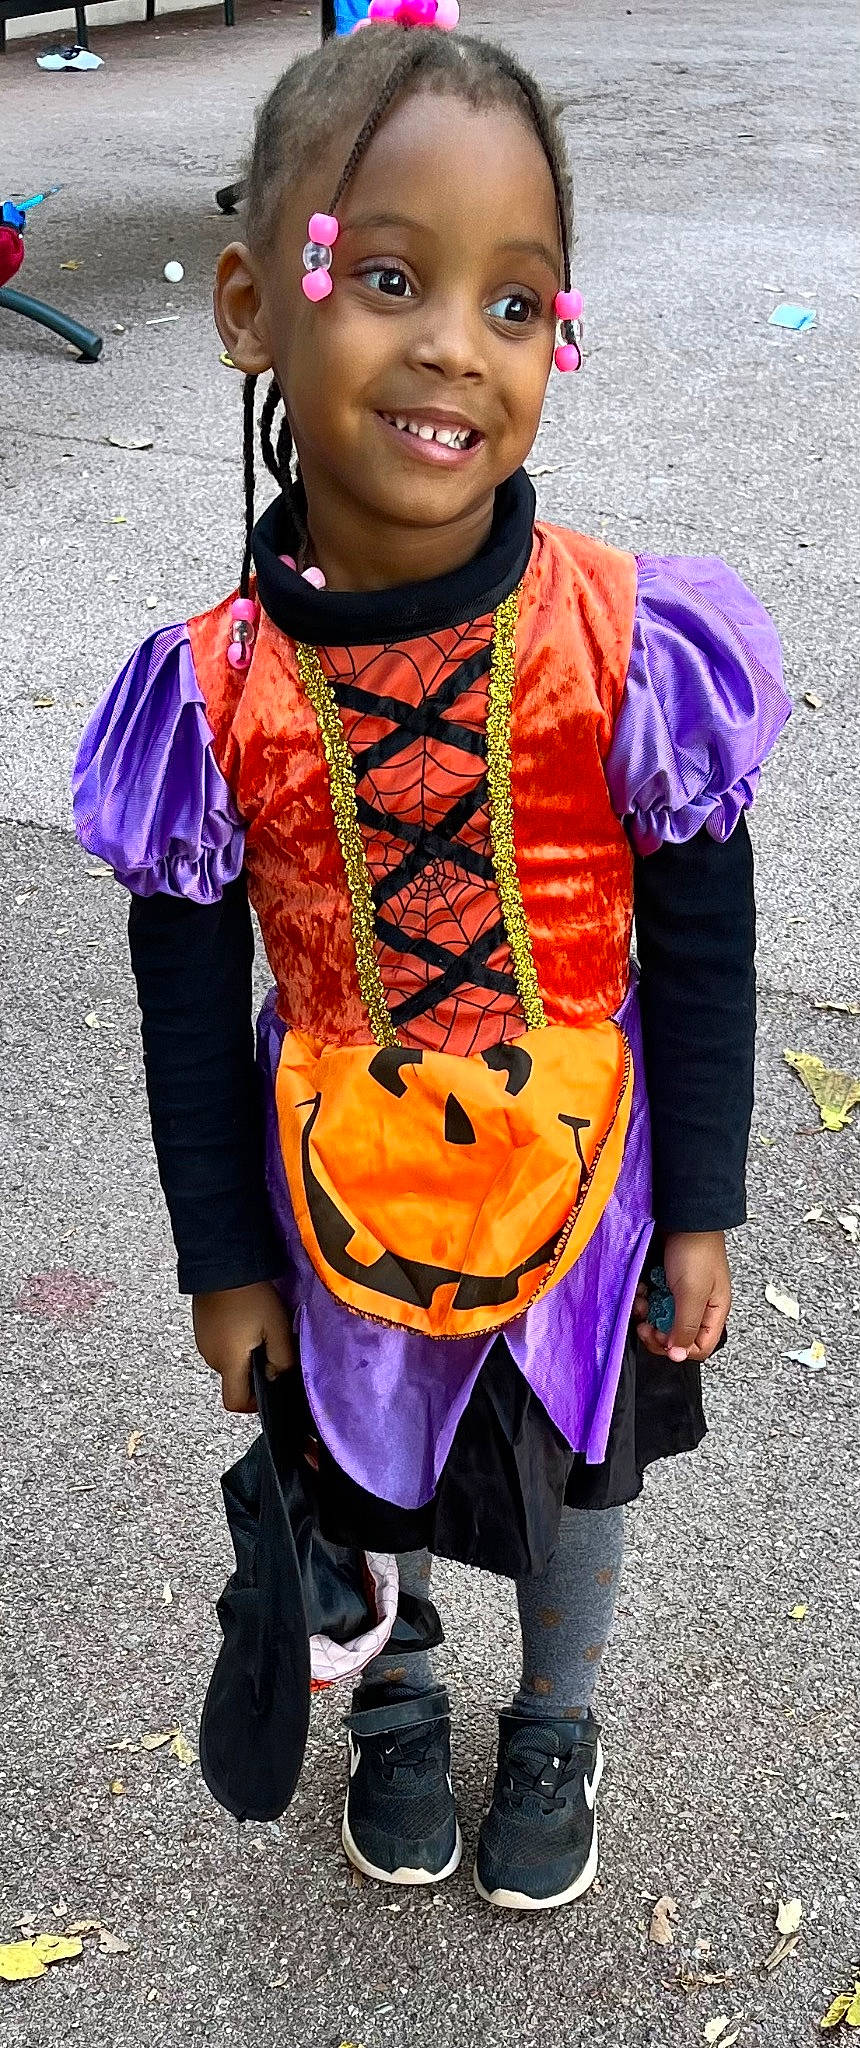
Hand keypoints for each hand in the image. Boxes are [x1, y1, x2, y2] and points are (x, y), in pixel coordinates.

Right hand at [192, 1281, 294, 1413]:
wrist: (221, 1263)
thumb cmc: (251, 1297)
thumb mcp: (277, 1328)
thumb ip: (281, 1359)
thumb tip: (277, 1377)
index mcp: (228, 1362)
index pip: (234, 1403)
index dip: (253, 1403)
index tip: (269, 1384)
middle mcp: (210, 1358)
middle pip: (233, 1379)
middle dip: (254, 1370)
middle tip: (271, 1345)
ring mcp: (202, 1342)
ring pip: (228, 1361)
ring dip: (244, 1353)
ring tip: (259, 1327)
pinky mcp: (201, 1328)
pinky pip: (220, 1345)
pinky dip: (234, 1340)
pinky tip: (245, 1319)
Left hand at [634, 1230, 730, 1363]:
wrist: (683, 1217)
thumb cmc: (695, 1252)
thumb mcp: (693, 1294)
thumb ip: (686, 1327)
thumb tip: (680, 1357)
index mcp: (713, 1313)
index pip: (699, 1347)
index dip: (678, 1349)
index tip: (660, 1338)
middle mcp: (699, 1307)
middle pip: (677, 1336)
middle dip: (658, 1332)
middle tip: (645, 1324)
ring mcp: (681, 1294)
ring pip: (661, 1319)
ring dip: (648, 1313)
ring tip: (642, 1299)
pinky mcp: (666, 1283)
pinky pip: (653, 1301)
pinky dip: (645, 1297)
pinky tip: (641, 1288)